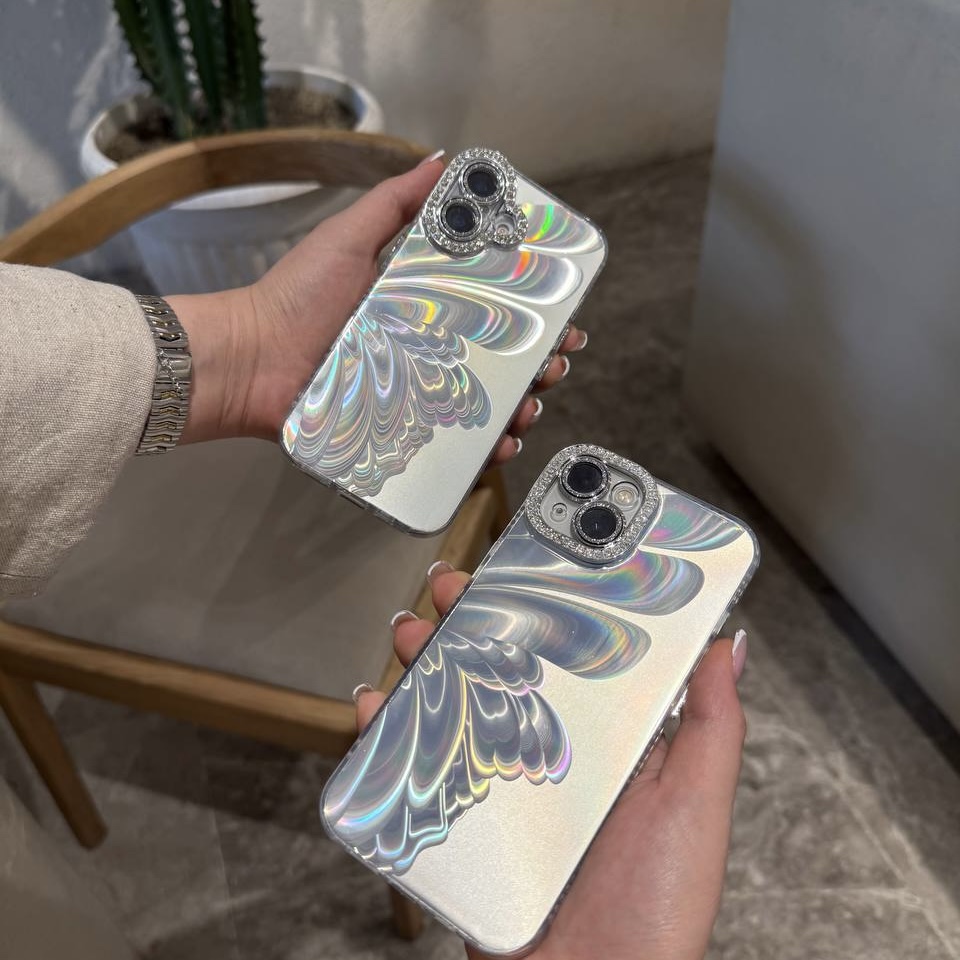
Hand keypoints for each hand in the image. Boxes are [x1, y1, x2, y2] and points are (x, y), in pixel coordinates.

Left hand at [168, 155, 587, 450]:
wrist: (250, 361)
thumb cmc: (296, 298)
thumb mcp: (348, 239)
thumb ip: (393, 202)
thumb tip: (444, 160)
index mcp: (421, 307)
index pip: (490, 310)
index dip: (531, 314)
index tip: (563, 315)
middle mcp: (425, 351)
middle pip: (497, 361)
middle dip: (538, 365)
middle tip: (554, 365)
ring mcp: (414, 395)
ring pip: (483, 405)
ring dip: (519, 407)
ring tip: (531, 404)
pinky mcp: (398, 432)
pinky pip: (450, 445)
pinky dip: (482, 448)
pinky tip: (501, 443)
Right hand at [355, 566, 747, 959]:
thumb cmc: (657, 910)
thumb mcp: (694, 804)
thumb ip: (713, 726)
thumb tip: (728, 641)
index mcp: (605, 742)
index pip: (571, 654)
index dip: (545, 605)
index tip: (526, 562)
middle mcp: (549, 756)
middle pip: (502, 670)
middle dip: (473, 621)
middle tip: (452, 585)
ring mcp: (502, 789)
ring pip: (454, 706)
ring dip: (426, 661)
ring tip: (410, 631)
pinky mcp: (461, 825)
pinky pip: (415, 768)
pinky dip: (386, 731)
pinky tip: (375, 705)